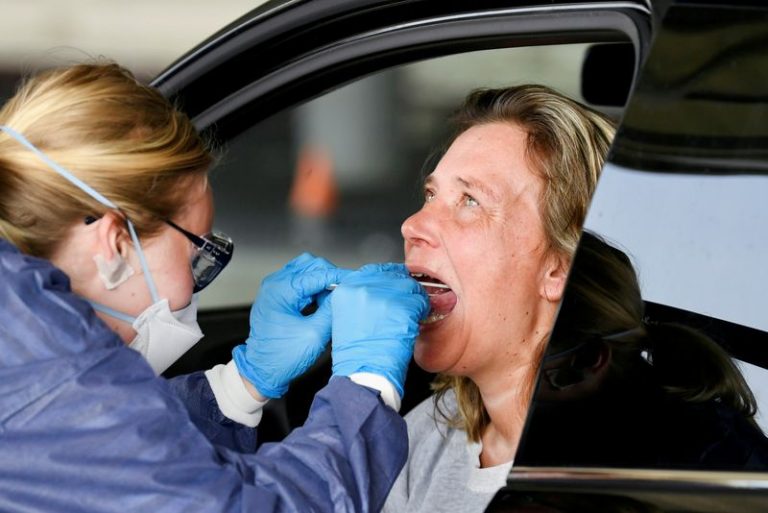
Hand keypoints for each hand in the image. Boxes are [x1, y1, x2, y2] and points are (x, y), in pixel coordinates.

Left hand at [233, 253, 349, 397]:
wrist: (262, 371)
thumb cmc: (282, 357)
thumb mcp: (314, 335)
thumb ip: (331, 310)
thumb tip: (345, 293)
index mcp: (281, 290)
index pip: (318, 273)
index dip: (340, 276)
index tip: (356, 280)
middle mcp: (275, 284)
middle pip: (311, 264)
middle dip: (330, 276)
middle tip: (344, 292)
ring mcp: (275, 289)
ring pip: (306, 271)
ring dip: (322, 281)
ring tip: (332, 300)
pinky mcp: (278, 296)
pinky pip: (300, 282)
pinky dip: (314, 288)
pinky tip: (322, 303)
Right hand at [330, 263, 429, 397]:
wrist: (363, 375)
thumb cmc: (357, 355)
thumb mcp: (349, 318)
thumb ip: (362, 298)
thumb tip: (383, 291)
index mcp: (346, 290)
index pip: (373, 270)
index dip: (389, 277)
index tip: (397, 281)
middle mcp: (361, 288)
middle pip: (393, 276)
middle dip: (403, 288)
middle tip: (408, 302)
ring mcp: (382, 297)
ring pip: (409, 287)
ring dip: (414, 300)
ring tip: (410, 316)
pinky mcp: (400, 308)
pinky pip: (420, 301)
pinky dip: (422, 311)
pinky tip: (414, 323)